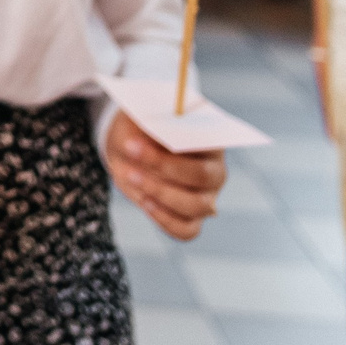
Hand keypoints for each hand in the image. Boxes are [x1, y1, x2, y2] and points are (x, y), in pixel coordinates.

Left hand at [107, 115, 223, 239]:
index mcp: (212, 140)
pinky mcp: (192, 219)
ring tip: (131, 175)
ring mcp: (206, 198)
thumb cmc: (141, 127)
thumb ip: (152, 117)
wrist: (130, 146)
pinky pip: (187, 230)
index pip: (210, 142)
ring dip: (160, 191)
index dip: (183, 138)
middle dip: (164, 164)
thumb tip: (155, 126)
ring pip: (196, 205)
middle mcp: (215, 171)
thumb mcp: (142, 114)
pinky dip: (165, 219)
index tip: (151, 130)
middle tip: (130, 148)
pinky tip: (145, 201)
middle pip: (202, 175)